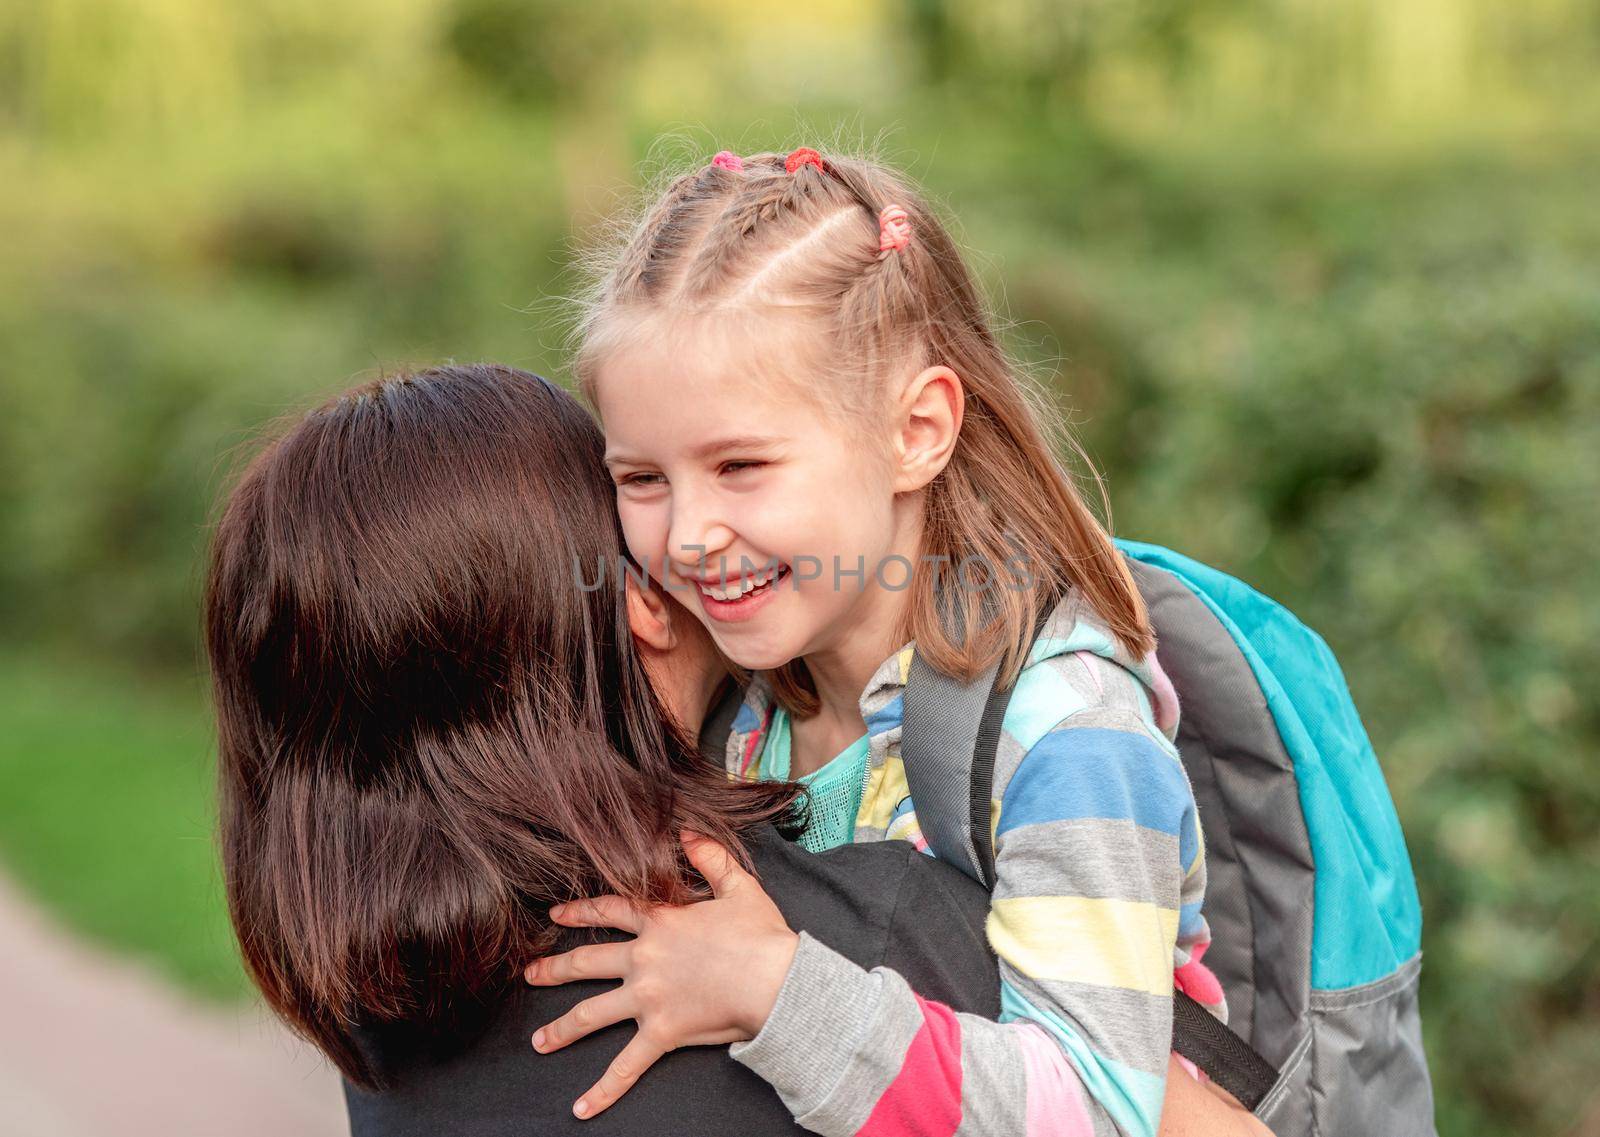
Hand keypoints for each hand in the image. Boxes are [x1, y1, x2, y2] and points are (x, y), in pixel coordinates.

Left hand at [524, 831, 799, 1119]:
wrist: (776, 980)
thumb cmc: (761, 934)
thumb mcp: (738, 885)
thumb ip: (709, 856)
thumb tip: (687, 829)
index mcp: (660, 921)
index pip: (609, 912)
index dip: (580, 911)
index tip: (555, 916)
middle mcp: (644, 959)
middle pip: (587, 962)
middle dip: (554, 968)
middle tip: (530, 973)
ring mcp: (648, 998)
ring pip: (592, 1014)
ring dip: (562, 1028)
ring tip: (539, 1041)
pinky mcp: (661, 1034)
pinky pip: (626, 1066)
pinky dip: (603, 1090)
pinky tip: (581, 1109)